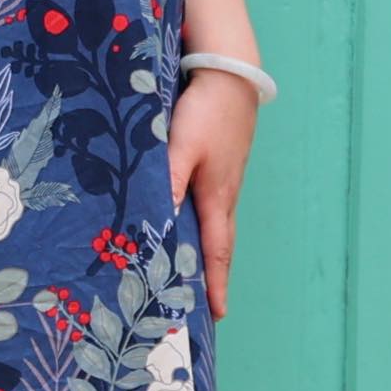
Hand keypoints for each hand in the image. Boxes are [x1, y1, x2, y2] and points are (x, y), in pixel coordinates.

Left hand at [167, 67, 258, 321]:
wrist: (229, 74)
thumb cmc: (206, 112)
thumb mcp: (182, 147)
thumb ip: (170, 181)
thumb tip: (161, 224)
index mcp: (217, 197)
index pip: (216, 251)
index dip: (216, 284)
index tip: (218, 316)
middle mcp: (224, 193)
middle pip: (218, 242)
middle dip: (212, 274)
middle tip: (203, 305)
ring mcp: (224, 177)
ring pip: (213, 222)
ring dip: (205, 248)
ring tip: (193, 272)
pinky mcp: (219, 162)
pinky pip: (211, 203)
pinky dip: (202, 221)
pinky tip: (189, 219)